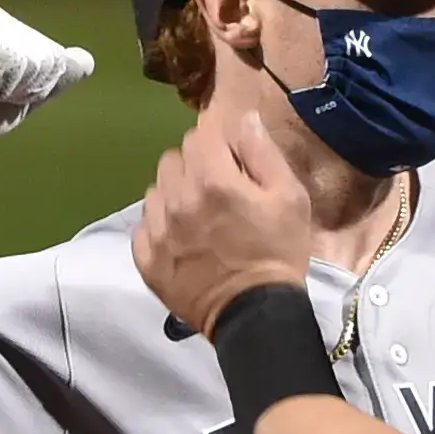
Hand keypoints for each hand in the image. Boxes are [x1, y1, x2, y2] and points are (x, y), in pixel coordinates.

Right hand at [0, 2, 95, 156]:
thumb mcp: (19, 99)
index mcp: (9, 31)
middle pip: (53, 60)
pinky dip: (0, 86)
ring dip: (11, 89)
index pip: (60, 61)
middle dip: (27, 90)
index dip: (37, 91)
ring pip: (39, 60)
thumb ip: (51, 80)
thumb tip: (85, 59)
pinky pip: (16, 62)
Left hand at [134, 110, 314, 337]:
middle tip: (220, 193)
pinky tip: (184, 240)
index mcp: (211, 179)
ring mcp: (156, 230)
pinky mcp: (146, 258)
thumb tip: (243, 119)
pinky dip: (161, 225)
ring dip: (176, 194)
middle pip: (174, 159)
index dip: (221, 145)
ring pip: (157, 189)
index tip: (235, 165)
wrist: (255, 315)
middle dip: (196, 167)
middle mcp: (175, 198)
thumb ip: (262, 151)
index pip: (201, 135)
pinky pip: (145, 224)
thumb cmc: (279, 253)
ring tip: (200, 218)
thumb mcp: (290, 198)